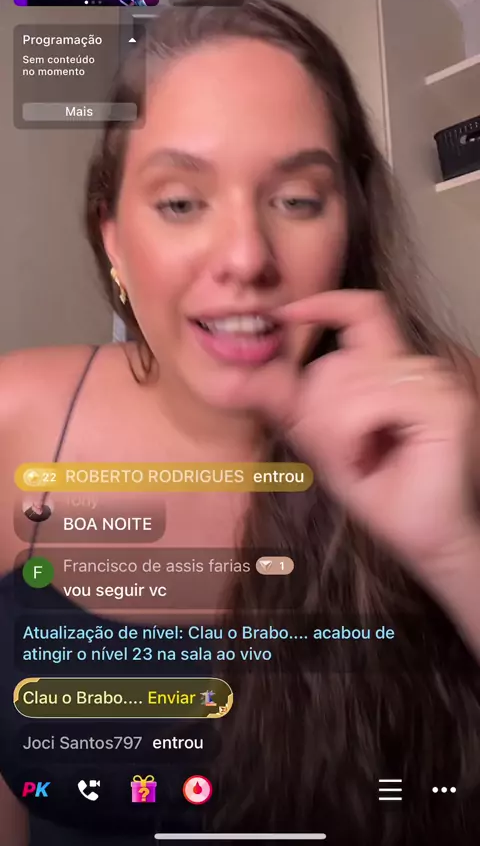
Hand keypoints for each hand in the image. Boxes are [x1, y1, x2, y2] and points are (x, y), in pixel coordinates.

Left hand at [238, 290, 477, 572]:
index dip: (323, 304)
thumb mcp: (322, 443)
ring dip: (334, 430)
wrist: (426, 542)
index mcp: (394, 369)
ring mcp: (435, 382)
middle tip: (341, 454)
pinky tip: (367, 458)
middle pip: (335, 361)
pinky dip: (351, 434)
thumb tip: (227, 380)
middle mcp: (418, 368)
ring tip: (359, 460)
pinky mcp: (445, 404)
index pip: (362, 310)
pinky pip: (368, 400)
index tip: (283, 314)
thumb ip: (287, 403)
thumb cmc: (384, 493)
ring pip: (347, 380)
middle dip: (317, 413)